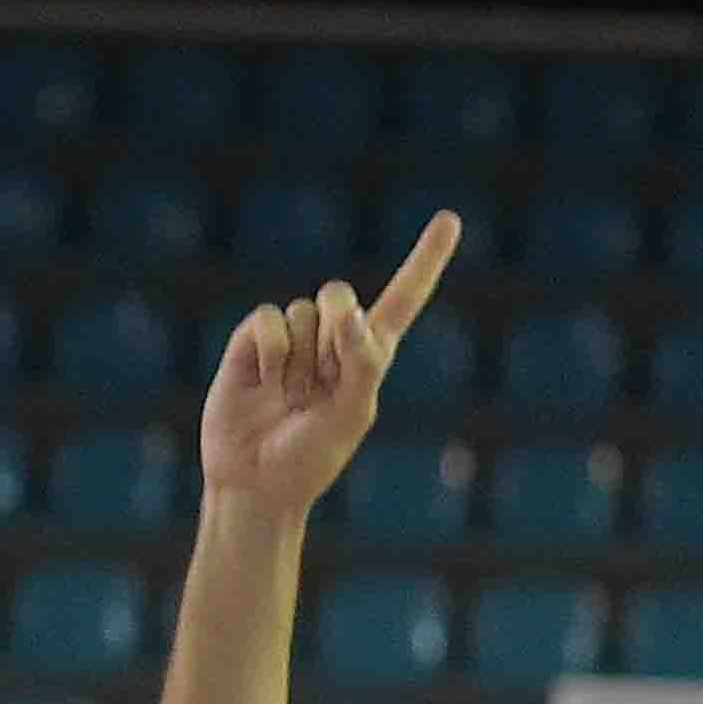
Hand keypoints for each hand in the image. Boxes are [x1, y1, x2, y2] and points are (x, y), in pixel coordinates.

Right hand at [199, 212, 461, 518]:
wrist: (254, 483)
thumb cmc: (310, 460)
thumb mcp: (349, 417)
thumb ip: (362, 365)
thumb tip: (354, 317)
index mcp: (370, 358)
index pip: (403, 299)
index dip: (425, 260)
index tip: (450, 219)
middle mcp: (333, 341)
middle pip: (340, 295)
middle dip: (336, 324)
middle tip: (324, 375)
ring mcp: (292, 340)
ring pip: (303, 311)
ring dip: (298, 357)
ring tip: (288, 397)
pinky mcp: (252, 342)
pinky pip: (269, 318)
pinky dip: (270, 350)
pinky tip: (264, 382)